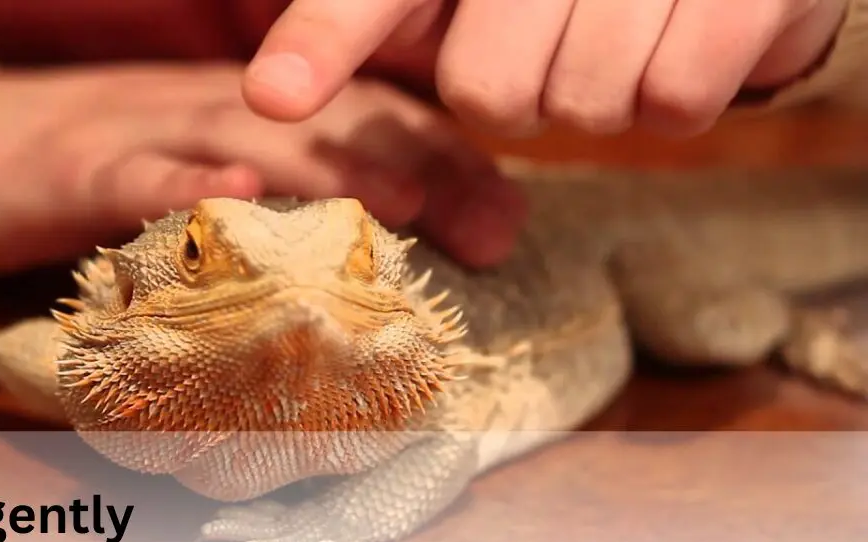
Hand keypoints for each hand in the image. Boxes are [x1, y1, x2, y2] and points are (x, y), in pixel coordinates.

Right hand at [0, 63, 523, 276]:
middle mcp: (207, 109)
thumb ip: (259, 214)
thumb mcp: (181, 186)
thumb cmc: (76, 176)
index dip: (440, 161)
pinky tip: (239, 205)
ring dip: (332, 173)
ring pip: (250, 139)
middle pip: (326, 124)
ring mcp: (140, 128)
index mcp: (242, 113)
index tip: (506, 223)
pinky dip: (186, 187)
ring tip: (407, 212)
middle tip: (493, 227)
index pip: (358, 122)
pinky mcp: (70, 164)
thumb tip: (357, 267)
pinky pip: (133, 173)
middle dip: (418, 167)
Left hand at [243, 0, 848, 134]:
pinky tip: (682, 37)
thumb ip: (361, 20)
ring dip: (604, 95)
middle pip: (490, 93)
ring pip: (584, 109)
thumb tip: (271, 90)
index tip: (276, 96)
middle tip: (556, 43)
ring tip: (628, 30)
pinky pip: (674, 105)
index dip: (325, 41)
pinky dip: (675, 96)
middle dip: (521, 93)